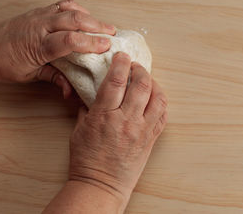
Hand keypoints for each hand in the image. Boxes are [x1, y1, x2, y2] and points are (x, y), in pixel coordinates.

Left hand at [0, 0, 115, 97]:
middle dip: (97, 26)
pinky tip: (84, 16)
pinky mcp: (38, 11)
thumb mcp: (30, 76)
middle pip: (74, 19)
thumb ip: (55, 79)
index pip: (70, 40)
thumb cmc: (5, 64)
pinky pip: (61, 5)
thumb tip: (72, 92)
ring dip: (90, 15)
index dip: (91, 42)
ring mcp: (39, 15)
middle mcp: (40, 26)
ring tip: (103, 25)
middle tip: (113, 34)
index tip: (107, 47)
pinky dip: (76, 8)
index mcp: (38, 46)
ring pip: (69, 9)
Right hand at [68, 52, 167, 207]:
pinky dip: (161, 103)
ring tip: (147, 81)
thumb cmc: (87, 160)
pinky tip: (154, 99)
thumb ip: (87, 107)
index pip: (116, 80)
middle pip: (141, 85)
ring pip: (158, 98)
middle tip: (135, 66)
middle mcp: (126, 121)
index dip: (121, 63)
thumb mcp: (79, 130)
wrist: (101, 185)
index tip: (122, 56)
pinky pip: (163, 116)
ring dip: (154, 84)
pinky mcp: (151, 139)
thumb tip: (92, 91)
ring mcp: (142, 130)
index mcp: (105, 116)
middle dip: (140, 69)